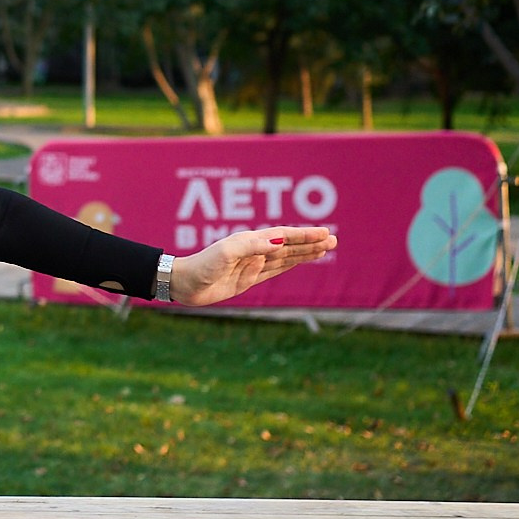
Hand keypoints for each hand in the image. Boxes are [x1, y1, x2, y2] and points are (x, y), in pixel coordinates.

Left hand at [171, 226, 336, 306]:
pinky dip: (289, 265)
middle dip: (310, 243)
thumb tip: (278, 243)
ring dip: (304, 253)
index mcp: (250, 241)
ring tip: (324, 249)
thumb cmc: (202, 265)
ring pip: (285, 258)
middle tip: (333, 240)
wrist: (185, 284)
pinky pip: (275, 270)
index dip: (304, 235)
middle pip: (289, 246)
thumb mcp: (226, 254)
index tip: (324, 234)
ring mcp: (252, 264)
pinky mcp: (248, 279)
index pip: (283, 236)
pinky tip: (299, 261)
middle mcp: (254, 250)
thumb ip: (251, 247)